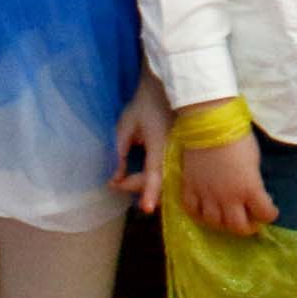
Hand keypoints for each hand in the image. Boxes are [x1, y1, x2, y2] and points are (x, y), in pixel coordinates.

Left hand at [111, 73, 170, 213]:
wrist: (167, 89)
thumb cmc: (144, 105)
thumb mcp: (125, 127)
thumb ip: (120, 154)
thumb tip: (115, 178)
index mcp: (161, 145)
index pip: (156, 175)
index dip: (151, 193)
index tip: (145, 208)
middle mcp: (174, 153)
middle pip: (163, 183)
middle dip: (141, 189)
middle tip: (118, 181)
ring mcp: (180, 153)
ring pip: (170, 180)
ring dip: (151, 186)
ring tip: (130, 180)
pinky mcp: (181, 153)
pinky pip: (172, 172)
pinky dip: (159, 180)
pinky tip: (146, 177)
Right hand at [179, 108, 278, 234]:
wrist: (210, 125)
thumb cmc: (238, 139)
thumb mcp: (254, 162)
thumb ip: (252, 181)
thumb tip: (252, 191)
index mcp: (249, 189)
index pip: (264, 213)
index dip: (269, 214)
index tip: (270, 210)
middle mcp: (227, 197)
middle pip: (237, 226)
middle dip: (247, 227)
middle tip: (250, 222)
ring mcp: (206, 195)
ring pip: (214, 223)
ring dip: (224, 224)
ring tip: (229, 218)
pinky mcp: (189, 188)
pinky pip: (192, 210)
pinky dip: (200, 215)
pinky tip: (206, 213)